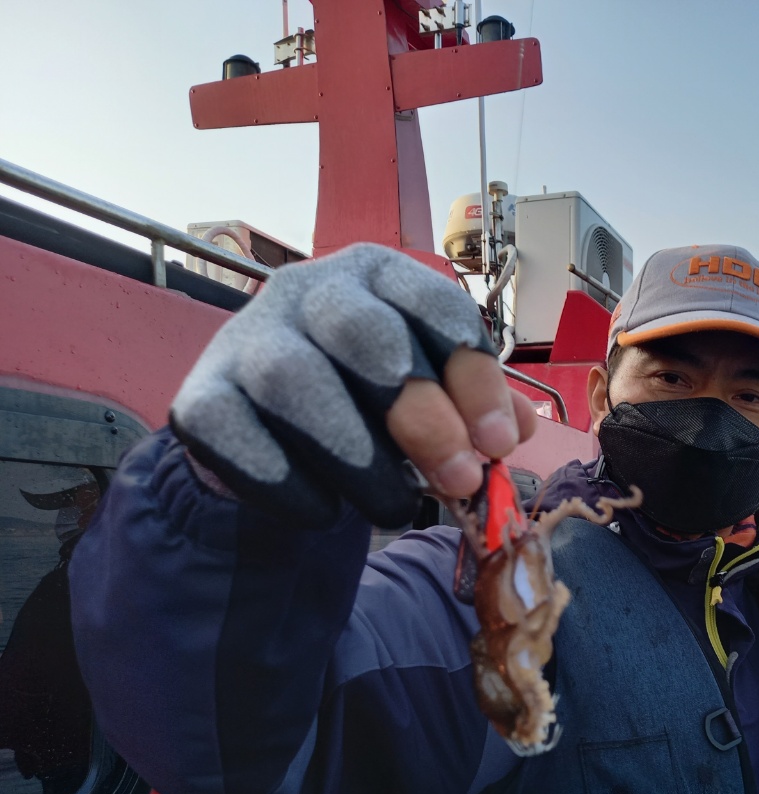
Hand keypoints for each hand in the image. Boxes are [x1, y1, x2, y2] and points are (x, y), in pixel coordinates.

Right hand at [171, 244, 535, 527]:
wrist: (272, 440)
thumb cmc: (368, 407)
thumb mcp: (432, 397)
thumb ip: (476, 408)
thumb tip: (518, 427)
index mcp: (377, 276)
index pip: (434, 304)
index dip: (474, 376)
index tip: (500, 443)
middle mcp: (307, 290)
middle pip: (365, 334)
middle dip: (423, 417)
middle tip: (459, 480)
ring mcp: (246, 338)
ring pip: (294, 380)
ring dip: (357, 455)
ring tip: (395, 506)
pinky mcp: (198, 396)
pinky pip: (235, 434)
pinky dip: (288, 483)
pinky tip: (325, 512)